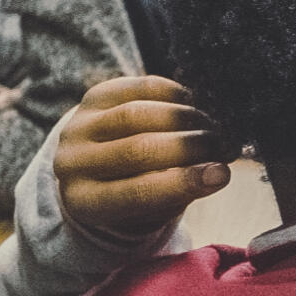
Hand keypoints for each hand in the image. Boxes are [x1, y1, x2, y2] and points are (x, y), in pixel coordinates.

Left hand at [55, 76, 233, 243]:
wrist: (97, 163)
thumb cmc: (135, 191)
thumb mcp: (152, 206)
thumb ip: (180, 190)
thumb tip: (218, 171)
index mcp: (84, 202)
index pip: (136, 193)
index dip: (183, 182)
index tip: (222, 174)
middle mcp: (71, 164)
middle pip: (138, 150)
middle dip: (190, 146)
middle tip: (223, 146)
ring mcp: (78, 126)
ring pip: (137, 115)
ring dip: (185, 119)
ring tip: (212, 127)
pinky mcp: (93, 96)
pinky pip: (138, 88)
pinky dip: (173, 94)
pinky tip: (194, 105)